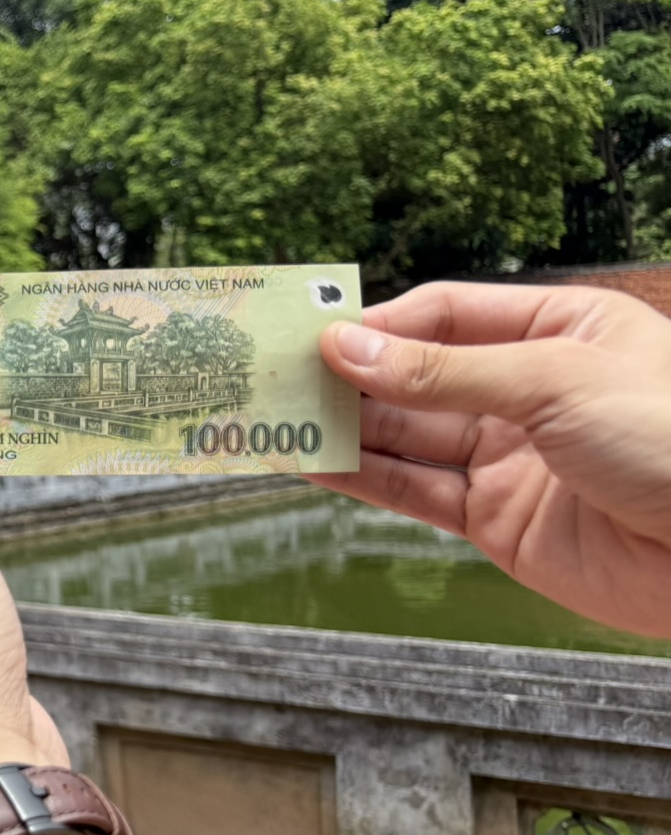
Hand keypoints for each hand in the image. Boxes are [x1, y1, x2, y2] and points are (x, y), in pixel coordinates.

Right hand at [311, 281, 670, 639]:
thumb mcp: (557, 381)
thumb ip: (445, 371)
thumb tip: (349, 348)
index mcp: (560, 329)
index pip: (446, 314)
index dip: (381, 325)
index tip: (315, 336)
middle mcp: (529, 390)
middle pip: (416, 375)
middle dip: (349, 377)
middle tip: (274, 377)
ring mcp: (510, 457)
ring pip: (407, 436)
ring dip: (342, 427)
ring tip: (276, 419)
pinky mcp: (496, 520)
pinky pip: (416, 491)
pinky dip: (361, 478)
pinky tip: (312, 463)